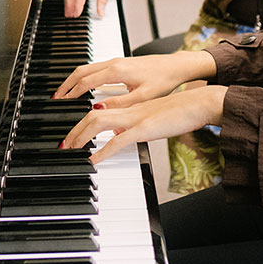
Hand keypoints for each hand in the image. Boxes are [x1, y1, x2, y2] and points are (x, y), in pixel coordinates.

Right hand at [53, 51, 216, 107]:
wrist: (176, 66)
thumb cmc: (164, 80)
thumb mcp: (142, 96)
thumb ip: (119, 103)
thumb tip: (97, 108)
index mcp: (117, 70)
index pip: (86, 82)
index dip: (72, 93)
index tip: (61, 103)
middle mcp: (113, 63)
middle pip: (81, 71)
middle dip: (66, 84)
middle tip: (55, 98)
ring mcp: (116, 61)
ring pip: (87, 68)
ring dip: (73, 80)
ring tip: (65, 94)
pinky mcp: (120, 63)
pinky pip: (95, 68)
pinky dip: (84, 77)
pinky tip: (83, 87)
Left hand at [61, 85, 228, 163]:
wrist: (199, 103)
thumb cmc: (181, 112)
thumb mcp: (152, 118)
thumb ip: (134, 125)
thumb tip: (119, 135)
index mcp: (131, 107)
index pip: (98, 111)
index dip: (81, 123)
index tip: (71, 136)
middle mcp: (129, 110)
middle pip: (91, 115)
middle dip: (73, 131)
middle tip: (63, 146)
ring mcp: (136, 118)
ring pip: (99, 122)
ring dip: (81, 137)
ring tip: (71, 151)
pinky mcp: (145, 128)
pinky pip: (119, 140)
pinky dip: (103, 150)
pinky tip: (94, 160)